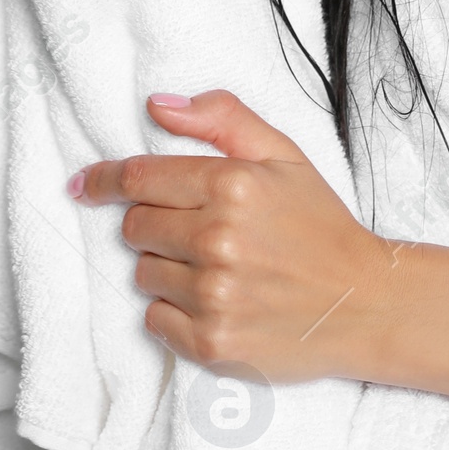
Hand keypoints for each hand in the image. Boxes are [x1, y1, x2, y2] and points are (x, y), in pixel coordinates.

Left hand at [72, 92, 390, 382]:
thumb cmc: (321, 226)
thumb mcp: (284, 155)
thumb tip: (157, 106)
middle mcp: (218, 241)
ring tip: (217, 267)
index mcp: (233, 186)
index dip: (105, 179)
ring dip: (167, 267)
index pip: (139, 178)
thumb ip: (222, 119)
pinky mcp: (211, 343)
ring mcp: (213, 296)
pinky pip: (154, 319)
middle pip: (135, 227)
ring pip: (143, 273)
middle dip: (154, 222)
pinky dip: (174, 310)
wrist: (364, 303)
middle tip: (196, 228)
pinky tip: (215, 300)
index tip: (85, 185)